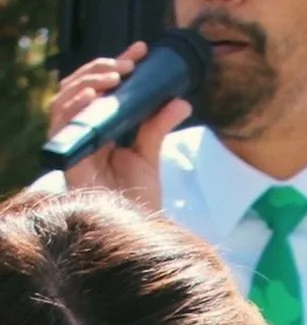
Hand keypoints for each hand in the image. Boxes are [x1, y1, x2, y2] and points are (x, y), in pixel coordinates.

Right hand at [45, 42, 189, 210]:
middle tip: (127, 64)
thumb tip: (183, 101)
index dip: (118, 65)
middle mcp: (85, 130)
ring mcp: (75, 142)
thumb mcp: (150, 155)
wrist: (134, 228)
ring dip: (89, 81)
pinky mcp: (68, 156)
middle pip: (82, 86)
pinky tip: (92, 96)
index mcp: (103, 126)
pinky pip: (61, 122)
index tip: (140, 51)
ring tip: (114, 75)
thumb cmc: (139, 197)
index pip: (105, 87)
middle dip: (103, 69)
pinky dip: (74, 105)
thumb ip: (159, 126)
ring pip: (67, 97)